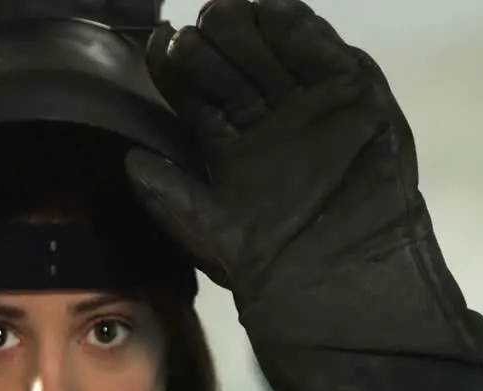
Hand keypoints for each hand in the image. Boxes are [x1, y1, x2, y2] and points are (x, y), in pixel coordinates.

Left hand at [126, 0, 432, 343]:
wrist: (340, 273)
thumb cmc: (272, 260)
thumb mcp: (206, 229)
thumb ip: (168, 194)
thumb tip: (128, 160)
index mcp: (230, 144)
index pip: (196, 93)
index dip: (176, 67)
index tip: (160, 43)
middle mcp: (268, 118)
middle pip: (232, 64)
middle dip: (211, 43)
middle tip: (195, 33)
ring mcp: (311, 103)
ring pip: (274, 51)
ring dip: (248, 29)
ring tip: (224, 15)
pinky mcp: (354, 95)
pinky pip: (324, 53)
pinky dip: (299, 29)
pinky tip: (271, 12)